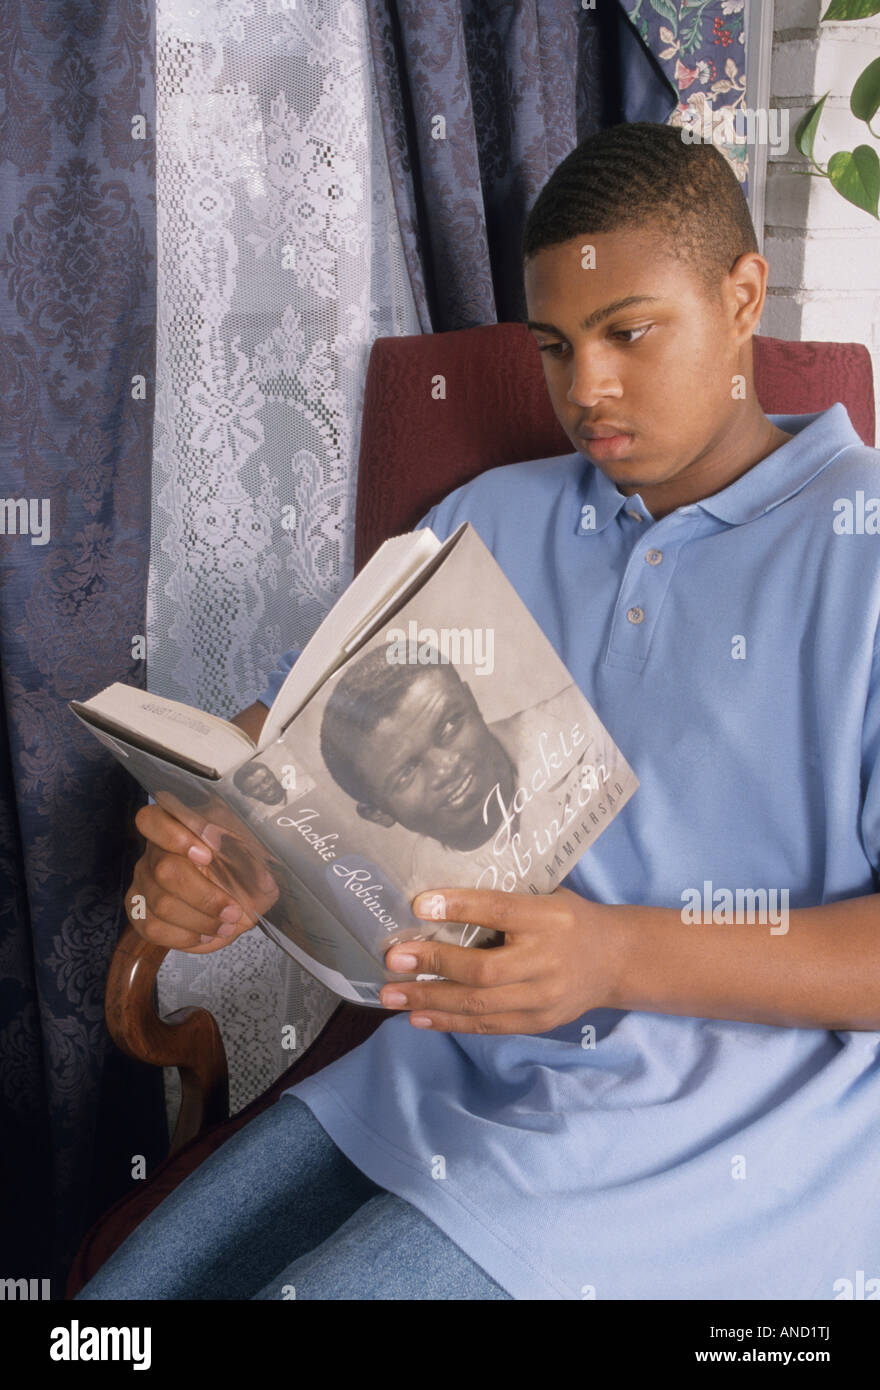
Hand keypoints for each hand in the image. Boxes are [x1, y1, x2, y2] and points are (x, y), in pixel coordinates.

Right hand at [127, 804, 262, 953]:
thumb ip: (257, 863)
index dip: (174, 836)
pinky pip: (153, 928)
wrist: (236, 906)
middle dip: (204, 896)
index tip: (207, 855)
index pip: (153, 820)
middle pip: (164, 869)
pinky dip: (185, 936)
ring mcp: (143, 883)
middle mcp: (154, 852)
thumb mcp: (258, 863)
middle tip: (232, 910)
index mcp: (179, 826)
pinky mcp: (139, 913)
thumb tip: (261, 877)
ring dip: (200, 920)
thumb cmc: (244, 876)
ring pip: (161, 904)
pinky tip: (205, 934)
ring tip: (226, 925)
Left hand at [380, 886, 622, 1033]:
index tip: (418, 904)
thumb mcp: (546, 896)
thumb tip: (437, 902)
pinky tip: (419, 1017)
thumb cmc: (569, 919)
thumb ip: (503, 900)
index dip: (458, 907)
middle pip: (483, 969)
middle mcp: (545, 960)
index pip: (498, 910)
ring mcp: (542, 997)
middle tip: (393, 959)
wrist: (616, 960)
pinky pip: (488, 1026)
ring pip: (479, 1005)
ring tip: (392, 996)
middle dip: (433, 964)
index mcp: (547, 917)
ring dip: (430, 1000)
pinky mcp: (538, 1022)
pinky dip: (450, 1022)